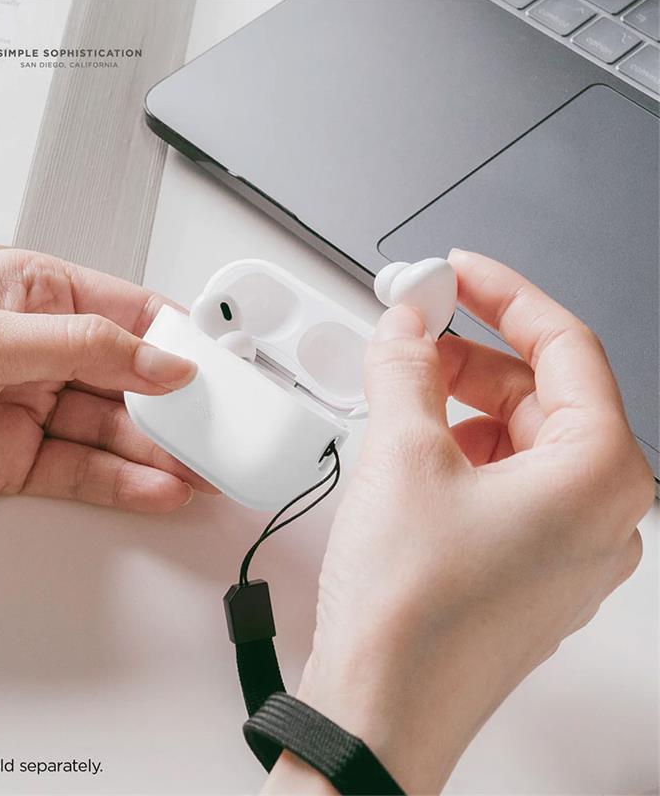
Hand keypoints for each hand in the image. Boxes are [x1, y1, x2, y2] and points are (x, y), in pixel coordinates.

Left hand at [0, 250, 216, 511]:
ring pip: (111, 432)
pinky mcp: (14, 461)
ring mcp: (30, 409)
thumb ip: (85, 348)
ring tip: (203, 472)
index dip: (178, 343)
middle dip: (176, 410)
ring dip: (158, 454)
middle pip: (129, 381)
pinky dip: (122, 483)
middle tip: (222, 434)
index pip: (130, 314)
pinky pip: (81, 472)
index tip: (218, 373)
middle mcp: (40, 351)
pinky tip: (159, 489)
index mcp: (38, 295)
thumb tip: (165, 363)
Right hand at [265, 249, 654, 793]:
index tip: (460, 272)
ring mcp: (569, 548)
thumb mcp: (401, 453)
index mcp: (601, 475)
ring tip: (403, 400)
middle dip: (473, 355)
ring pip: (521, 440)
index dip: (504, 294)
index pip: (564, 345)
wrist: (380, 710)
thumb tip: (407, 325)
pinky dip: (462, 453)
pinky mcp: (530, 570)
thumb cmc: (409, 611)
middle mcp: (603, 515)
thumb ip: (407, 367)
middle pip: (542, 393)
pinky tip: (415, 456)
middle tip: (415, 333)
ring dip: (461, 406)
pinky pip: (508, 484)